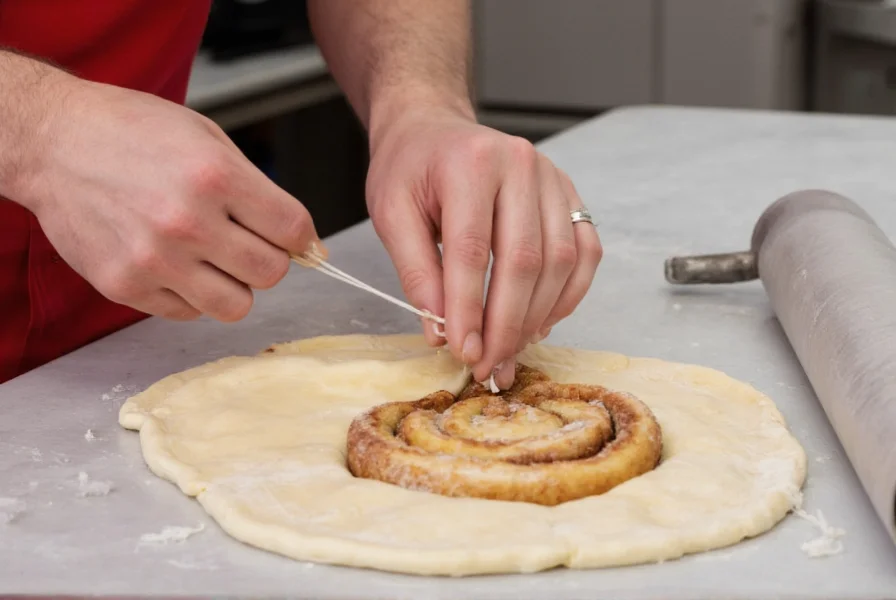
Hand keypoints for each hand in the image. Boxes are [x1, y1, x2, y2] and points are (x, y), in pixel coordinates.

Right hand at [14, 78, 320, 321]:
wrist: (52, 142)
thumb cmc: (131, 133)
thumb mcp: (207, 139)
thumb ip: (258, 190)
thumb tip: (305, 242)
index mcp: (215, 177)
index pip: (293, 230)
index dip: (303, 238)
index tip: (296, 240)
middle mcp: (187, 223)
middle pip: (272, 273)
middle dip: (269, 259)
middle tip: (247, 243)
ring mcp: (154, 260)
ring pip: (235, 306)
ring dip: (234, 285)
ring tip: (212, 258)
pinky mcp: (125, 287)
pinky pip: (188, 312)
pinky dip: (191, 293)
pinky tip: (174, 262)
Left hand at [366, 105, 601, 386]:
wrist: (434, 128)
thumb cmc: (410, 169)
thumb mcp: (392, 213)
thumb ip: (416, 271)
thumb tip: (441, 331)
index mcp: (471, 163)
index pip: (473, 249)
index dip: (469, 309)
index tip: (463, 352)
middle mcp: (521, 165)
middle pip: (524, 260)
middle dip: (506, 325)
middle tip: (489, 366)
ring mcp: (553, 178)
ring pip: (560, 262)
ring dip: (537, 317)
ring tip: (510, 352)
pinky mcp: (570, 194)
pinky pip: (585, 253)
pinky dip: (568, 296)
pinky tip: (541, 323)